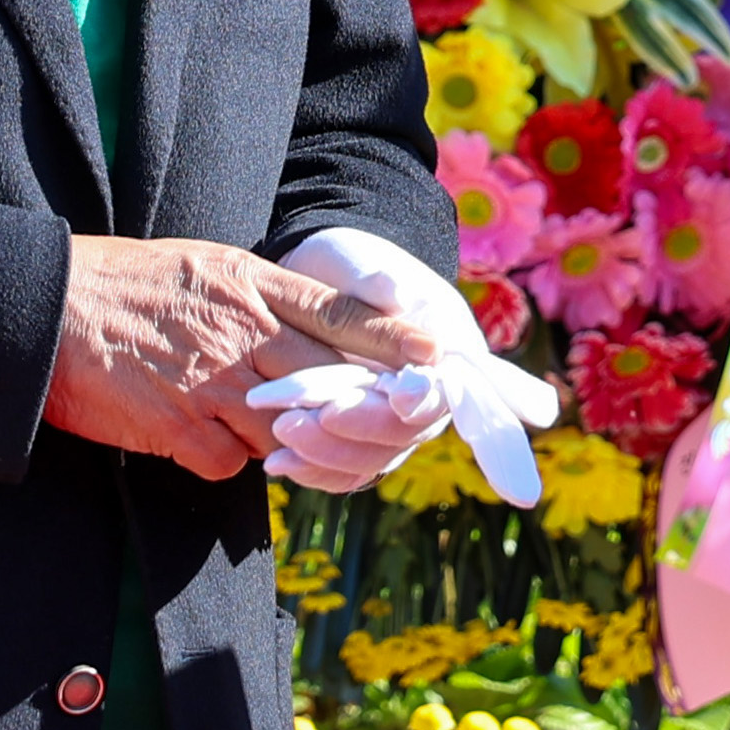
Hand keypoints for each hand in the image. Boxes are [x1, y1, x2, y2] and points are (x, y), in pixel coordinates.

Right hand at [48, 234, 434, 475]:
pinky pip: (232, 462)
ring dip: (294, 439)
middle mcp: (241, 329)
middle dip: (368, 404)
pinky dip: (225, 459)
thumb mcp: (204, 268)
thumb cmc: (123, 286)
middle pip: (330, 377)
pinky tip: (200, 441)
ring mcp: (213, 381)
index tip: (438, 353)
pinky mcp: (182, 427)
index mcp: (249, 282)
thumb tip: (308, 333)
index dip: (395, 337)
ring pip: (291, 428)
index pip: (340, 312)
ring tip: (282, 436)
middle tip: (400, 420)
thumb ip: (259, 297)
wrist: (46, 311)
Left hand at [247, 225, 560, 498]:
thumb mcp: (360, 260)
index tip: (389, 396)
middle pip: (404, 434)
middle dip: (356, 432)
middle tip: (301, 419)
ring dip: (327, 455)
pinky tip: (279, 462)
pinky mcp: (361, 437)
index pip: (442, 391)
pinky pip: (345, 470)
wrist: (320, 280)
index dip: (417, 401)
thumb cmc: (350, 264)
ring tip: (280, 434)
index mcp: (449, 353)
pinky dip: (314, 469)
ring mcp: (395, 422)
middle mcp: (429, 397)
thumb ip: (375, 279)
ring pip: (372, 459)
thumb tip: (396, 293)